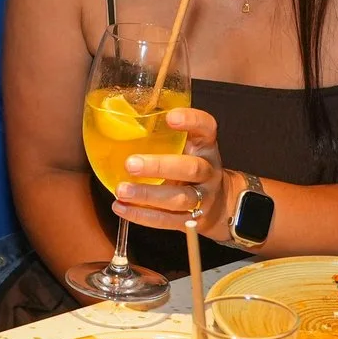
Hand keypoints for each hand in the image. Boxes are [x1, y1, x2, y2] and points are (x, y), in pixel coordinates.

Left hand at [112, 105, 232, 243]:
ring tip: (122, 190)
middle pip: (191, 168)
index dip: (191, 121)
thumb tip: (117, 117)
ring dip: (148, 195)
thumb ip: (163, 134)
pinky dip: (142, 215)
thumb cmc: (192, 166)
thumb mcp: (187, 146)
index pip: (206, 128)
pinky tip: (121, 207)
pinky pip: (167, 220)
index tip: (170, 117)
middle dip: (160, 166)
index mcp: (206, 146)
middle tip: (131, 163)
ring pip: (179, 198)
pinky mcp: (192, 221)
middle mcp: (208, 171)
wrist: (220, 204)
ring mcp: (203, 198)